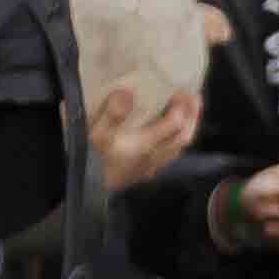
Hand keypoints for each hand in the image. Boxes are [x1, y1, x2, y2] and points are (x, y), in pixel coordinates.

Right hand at [87, 74, 194, 191]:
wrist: (83, 190)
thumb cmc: (89, 160)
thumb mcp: (95, 133)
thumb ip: (112, 113)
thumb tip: (129, 91)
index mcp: (145, 145)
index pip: (175, 124)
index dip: (182, 106)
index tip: (180, 88)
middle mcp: (154, 157)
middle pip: (184, 137)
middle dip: (192, 116)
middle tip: (194, 97)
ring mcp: (151, 167)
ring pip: (178, 148)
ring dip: (187, 128)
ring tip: (188, 112)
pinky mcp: (144, 173)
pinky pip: (169, 155)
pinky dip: (175, 140)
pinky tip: (169, 133)